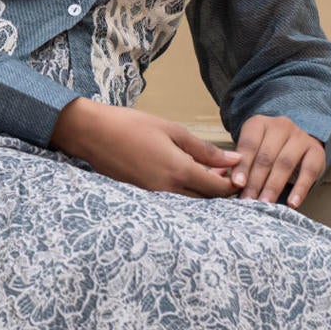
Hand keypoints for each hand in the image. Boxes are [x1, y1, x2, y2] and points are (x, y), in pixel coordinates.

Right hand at [51, 97, 241, 196]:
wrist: (91, 134)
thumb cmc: (131, 126)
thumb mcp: (171, 130)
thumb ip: (204, 149)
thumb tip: (233, 160)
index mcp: (178, 171)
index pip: (217, 189)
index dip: (232, 184)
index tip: (239, 174)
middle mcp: (167, 191)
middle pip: (205, 201)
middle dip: (219, 190)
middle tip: (223, 172)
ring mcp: (154, 198)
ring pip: (189, 203)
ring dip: (201, 191)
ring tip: (204, 171)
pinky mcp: (143, 198)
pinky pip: (172, 201)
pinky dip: (184, 192)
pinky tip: (183, 175)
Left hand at [226, 112, 327, 208]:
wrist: (296, 142)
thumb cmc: (266, 150)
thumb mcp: (251, 151)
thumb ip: (239, 164)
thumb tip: (227, 181)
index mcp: (259, 123)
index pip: (249, 144)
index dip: (243, 165)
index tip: (237, 184)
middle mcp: (280, 126)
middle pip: (266, 156)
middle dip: (255, 181)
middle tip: (248, 201)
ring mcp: (300, 137)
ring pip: (285, 163)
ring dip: (273, 186)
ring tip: (265, 204)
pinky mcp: (316, 151)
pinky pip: (309, 171)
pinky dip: (300, 189)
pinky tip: (292, 204)